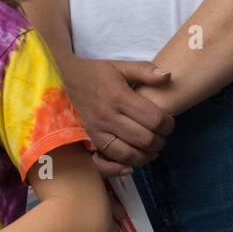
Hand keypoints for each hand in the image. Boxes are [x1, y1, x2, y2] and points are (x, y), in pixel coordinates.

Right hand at [60, 57, 174, 177]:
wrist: (63, 79)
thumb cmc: (95, 73)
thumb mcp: (120, 66)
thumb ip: (145, 70)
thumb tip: (168, 77)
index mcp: (118, 97)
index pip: (153, 119)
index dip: (168, 124)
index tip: (169, 123)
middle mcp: (107, 116)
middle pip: (145, 139)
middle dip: (160, 141)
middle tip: (163, 136)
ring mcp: (96, 131)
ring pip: (128, 155)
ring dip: (146, 156)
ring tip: (152, 149)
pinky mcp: (89, 140)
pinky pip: (109, 161)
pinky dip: (124, 165)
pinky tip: (134, 160)